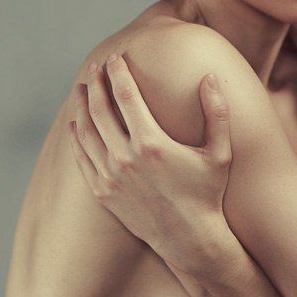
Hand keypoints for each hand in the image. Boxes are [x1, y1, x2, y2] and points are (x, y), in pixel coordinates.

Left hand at [69, 54, 231, 272]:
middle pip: (100, 109)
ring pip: (86, 132)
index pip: (125, 95)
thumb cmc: (208, 194)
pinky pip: (82, 158)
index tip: (115, 57)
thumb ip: (216, 112)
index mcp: (151, 143)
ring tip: (82, 89)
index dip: (117, 72)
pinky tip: (76, 124)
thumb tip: (210, 77)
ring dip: (81, 106)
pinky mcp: (102, 193)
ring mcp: (110, 177)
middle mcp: (125, 158)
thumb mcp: (220, 153)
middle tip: (95, 67)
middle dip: (96, 83)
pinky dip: (76, 137)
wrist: (189, 239)